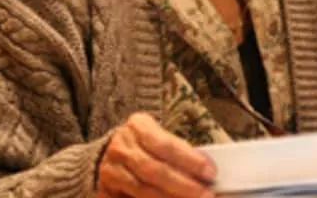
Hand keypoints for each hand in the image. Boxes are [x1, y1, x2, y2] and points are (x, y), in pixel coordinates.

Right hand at [97, 112, 216, 196]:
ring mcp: (111, 170)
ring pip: (143, 189)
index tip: (210, 171)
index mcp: (137, 126)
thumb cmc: (142, 144)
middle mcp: (121, 146)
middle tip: (206, 195)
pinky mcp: (106, 192)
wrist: (109, 154)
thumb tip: (206, 170)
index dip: (189, 159)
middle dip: (183, 185)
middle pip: (155, 170)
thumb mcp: (157, 136)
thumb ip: (177, 151)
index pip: (166, 144)